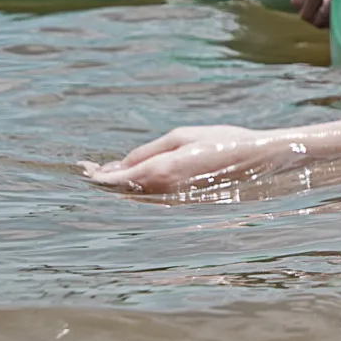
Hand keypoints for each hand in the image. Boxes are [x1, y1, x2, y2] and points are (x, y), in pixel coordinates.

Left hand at [84, 125, 283, 192]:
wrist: (257, 162)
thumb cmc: (221, 142)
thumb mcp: (181, 137)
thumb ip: (146, 152)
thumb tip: (118, 165)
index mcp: (161, 171)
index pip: (116, 180)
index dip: (96, 176)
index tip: (82, 168)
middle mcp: (164, 191)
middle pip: (122, 190)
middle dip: (104, 179)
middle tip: (87, 168)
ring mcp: (174, 200)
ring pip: (136, 195)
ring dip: (119, 184)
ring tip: (104, 170)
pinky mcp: (183, 203)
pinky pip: (151, 197)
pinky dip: (137, 187)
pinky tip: (133, 176)